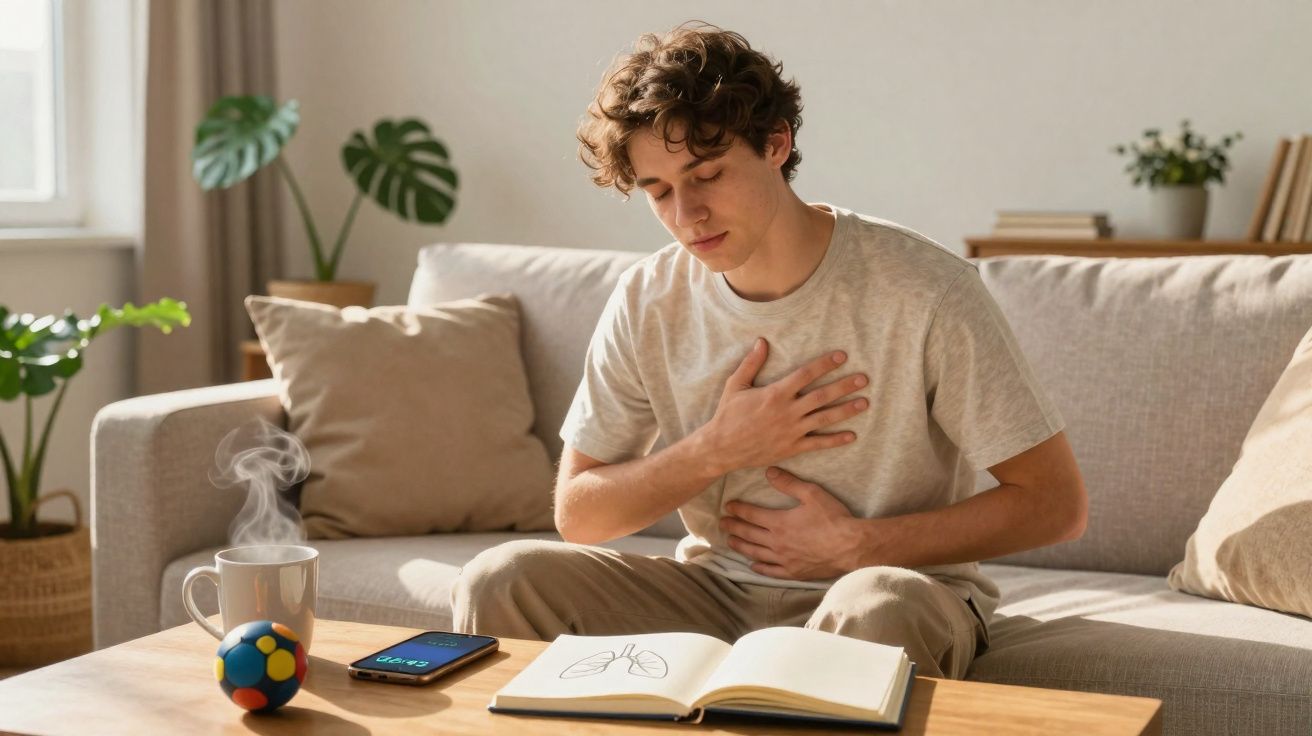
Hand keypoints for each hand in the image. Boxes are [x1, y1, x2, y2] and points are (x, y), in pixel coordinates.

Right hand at [699, 338, 868, 475]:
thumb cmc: (727, 415)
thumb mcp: (736, 385)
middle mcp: (787, 411)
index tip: (842, 356)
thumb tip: (762, 341)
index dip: (825, 364)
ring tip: (865, 402)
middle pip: (822, 395)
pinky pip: (818, 443)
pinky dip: (835, 440)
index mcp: (775, 394)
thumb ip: (751, 363)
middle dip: (844, 386)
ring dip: (846, 410)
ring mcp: (791, 431)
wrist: (721, 448)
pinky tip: (852, 435)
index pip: (806, 375)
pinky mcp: (791, 448)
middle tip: (864, 379)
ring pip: (824, 418)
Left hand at [719, 467, 867, 580]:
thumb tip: (769, 472)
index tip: (727, 506)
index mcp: (779, 523)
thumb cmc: (834, 518)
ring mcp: (784, 559)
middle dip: (733, 527)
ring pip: (756, 553)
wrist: (851, 546)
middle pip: (749, 534)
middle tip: (721, 523)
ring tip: (730, 541)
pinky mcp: (794, 572)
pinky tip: (753, 565)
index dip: (738, 510)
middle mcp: (777, 542)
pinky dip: (760, 568)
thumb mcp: (812, 493)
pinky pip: (771, 571)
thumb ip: (788, 483)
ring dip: (741, 546)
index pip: (751, 515)